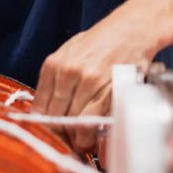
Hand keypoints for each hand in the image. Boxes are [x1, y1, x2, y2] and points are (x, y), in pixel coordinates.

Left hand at [36, 17, 153, 151]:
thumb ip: (55, 79)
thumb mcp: (69, 52)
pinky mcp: (109, 90)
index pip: (39, 108)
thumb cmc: (102, 41)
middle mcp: (68, 73)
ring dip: (76, 138)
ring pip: (73, 123)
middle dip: (61, 135)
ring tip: (80, 142)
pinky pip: (92, 122)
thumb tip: (45, 109)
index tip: (51, 134)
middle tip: (68, 142)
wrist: (132, 29)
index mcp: (54, 65)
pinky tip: (91, 137)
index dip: (45, 126)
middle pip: (55, 118)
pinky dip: (90, 135)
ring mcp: (89, 83)